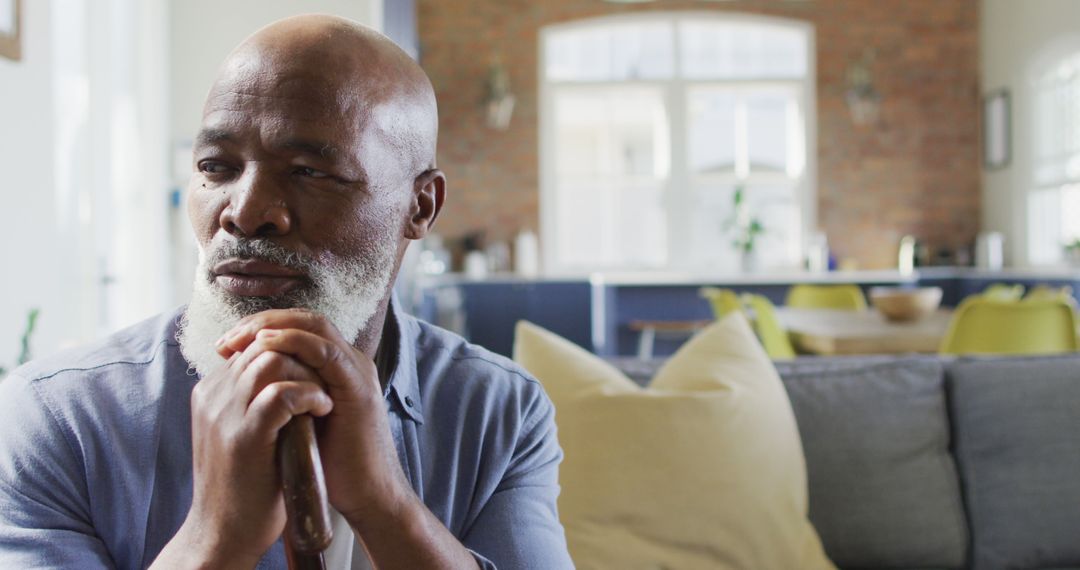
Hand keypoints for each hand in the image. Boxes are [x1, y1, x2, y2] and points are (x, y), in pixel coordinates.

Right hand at [176, 323, 334, 565]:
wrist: (224, 533)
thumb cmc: (243, 484)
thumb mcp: (242, 432)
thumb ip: (254, 402)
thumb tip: (288, 374)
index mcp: (211, 393)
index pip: (253, 345)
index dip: (291, 351)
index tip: (316, 371)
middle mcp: (213, 396)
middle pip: (263, 344)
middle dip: (302, 355)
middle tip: (326, 377)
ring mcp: (226, 414)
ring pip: (272, 360)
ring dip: (309, 372)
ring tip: (324, 395)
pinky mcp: (244, 436)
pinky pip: (281, 394)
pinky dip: (309, 395)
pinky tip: (322, 409)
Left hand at [216, 309, 412, 526]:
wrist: (366, 496)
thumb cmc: (329, 465)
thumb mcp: (296, 422)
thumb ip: (280, 398)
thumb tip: (240, 386)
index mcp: (333, 369)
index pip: (297, 329)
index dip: (260, 329)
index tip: (224, 345)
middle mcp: (347, 363)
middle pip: (304, 320)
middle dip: (261, 322)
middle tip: (227, 338)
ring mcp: (355, 371)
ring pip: (315, 326)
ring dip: (273, 326)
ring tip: (240, 337)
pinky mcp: (358, 387)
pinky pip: (325, 351)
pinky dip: (294, 341)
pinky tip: (266, 345)